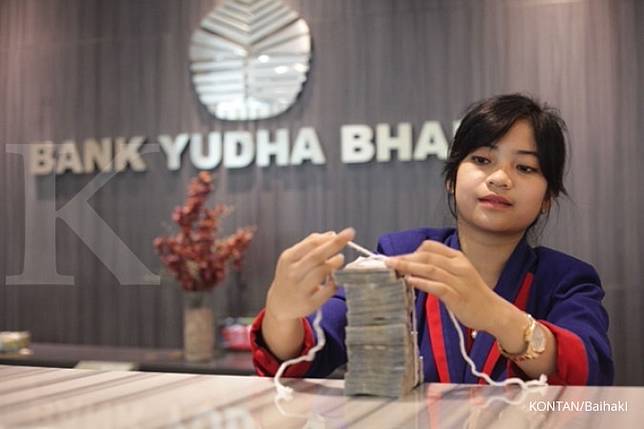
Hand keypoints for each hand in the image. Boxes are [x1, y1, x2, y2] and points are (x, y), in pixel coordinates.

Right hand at [266, 228, 354, 320]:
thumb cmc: (290, 278)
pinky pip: (327, 291)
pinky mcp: (309, 303)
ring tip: (340, 259)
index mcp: (288, 259)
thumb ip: (309, 245)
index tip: (345, 232)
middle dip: (335, 244)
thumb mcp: (292, 259)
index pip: (311, 244)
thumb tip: (331, 234)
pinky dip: (334, 283)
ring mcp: (300, 289)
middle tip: (350, 236)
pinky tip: (335, 278)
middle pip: (316, 256)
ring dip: (334, 263)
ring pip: (321, 272)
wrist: (279, 305)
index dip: (329, 237)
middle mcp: (292, 273)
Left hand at [385, 240, 503, 332]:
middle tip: (388, 261)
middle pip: (427, 256)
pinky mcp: (458, 296)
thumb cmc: (473, 295)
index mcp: (458, 258)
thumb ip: (439, 270)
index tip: (398, 257)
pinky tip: (409, 281)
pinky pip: (437, 286)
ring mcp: (459, 281)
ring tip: (393, 268)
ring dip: (409, 267)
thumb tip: (413, 269)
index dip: (412, 250)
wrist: (494, 312)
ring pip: (430, 269)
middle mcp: (458, 266)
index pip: (431, 247)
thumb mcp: (458, 275)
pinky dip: (422, 282)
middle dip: (405, 257)